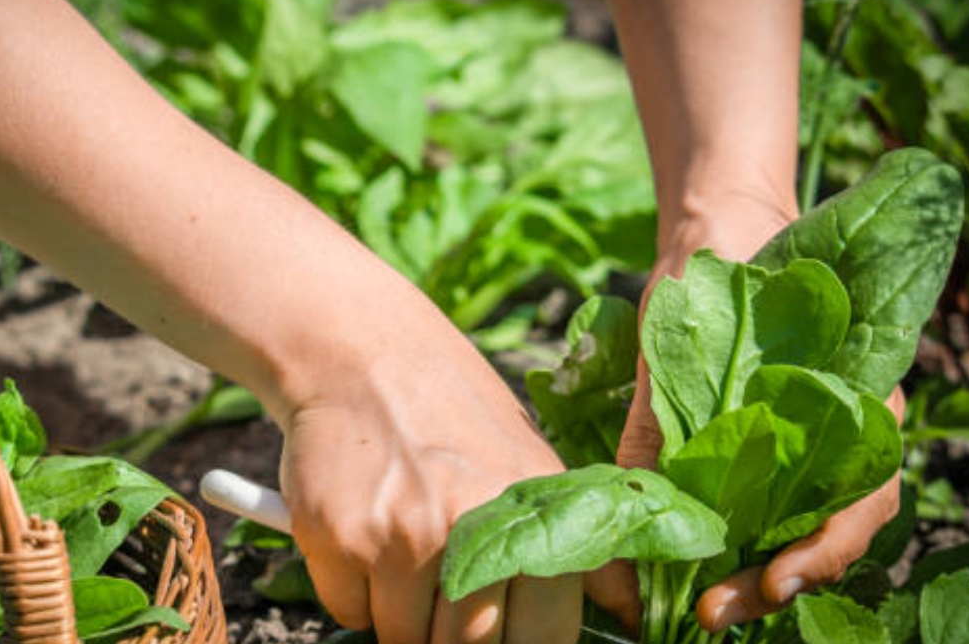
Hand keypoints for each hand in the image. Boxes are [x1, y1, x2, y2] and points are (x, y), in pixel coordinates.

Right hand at [275, 316, 583, 643]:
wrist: (361, 352)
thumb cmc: (451, 411)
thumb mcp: (533, 465)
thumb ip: (579, 544)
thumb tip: (630, 615)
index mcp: (531, 515)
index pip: (542, 638)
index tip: (500, 632)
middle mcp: (469, 528)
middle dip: (455, 638)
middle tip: (445, 598)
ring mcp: (399, 536)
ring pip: (404, 638)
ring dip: (402, 615)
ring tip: (403, 551)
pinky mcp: (338, 535)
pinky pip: (348, 612)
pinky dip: (354, 593)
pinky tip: (364, 535)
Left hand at [586, 201, 903, 632]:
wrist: (720, 232)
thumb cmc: (719, 270)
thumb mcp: (682, 334)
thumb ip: (659, 409)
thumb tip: (626, 494)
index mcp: (856, 399)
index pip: (862, 498)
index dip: (822, 550)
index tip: (772, 581)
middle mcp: (843, 432)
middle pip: (832, 532)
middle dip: (776, 581)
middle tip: (712, 612)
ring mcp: (807, 445)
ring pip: (800, 529)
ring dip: (755, 573)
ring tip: (702, 606)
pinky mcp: (765, 453)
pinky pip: (765, 510)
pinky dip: (735, 544)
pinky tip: (697, 566)